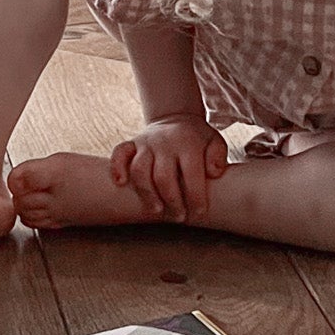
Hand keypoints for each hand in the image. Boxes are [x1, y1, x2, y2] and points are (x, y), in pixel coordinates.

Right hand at [111, 116, 227, 220]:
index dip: (195, 196)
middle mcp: (164, 142)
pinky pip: (119, 153)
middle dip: (172, 201)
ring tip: (157, 210)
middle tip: (179, 216)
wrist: (175, 118)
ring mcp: (146, 142)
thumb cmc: (197, 139)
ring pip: (139, 170)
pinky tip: (121, 183)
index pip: (191, 173)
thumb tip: (213, 173)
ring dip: (147, 193)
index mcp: (188, 143)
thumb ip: (217, 156)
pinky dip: (116, 168)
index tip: (199, 212)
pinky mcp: (131, 143)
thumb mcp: (215, 142)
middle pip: (163, 176)